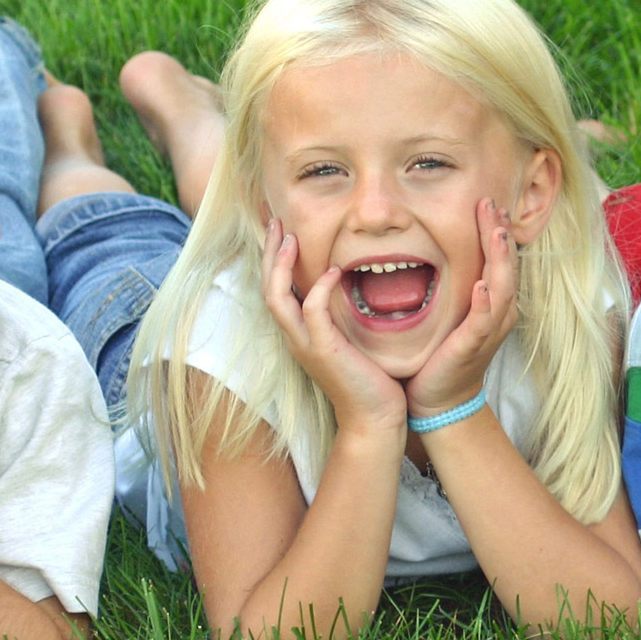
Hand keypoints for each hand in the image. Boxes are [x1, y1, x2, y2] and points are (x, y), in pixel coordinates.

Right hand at [260, 218, 407, 436]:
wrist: (374, 418)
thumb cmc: (368, 379)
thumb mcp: (350, 340)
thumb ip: (342, 315)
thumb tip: (350, 283)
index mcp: (300, 333)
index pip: (275, 289)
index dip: (273, 258)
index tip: (279, 229)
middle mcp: (296, 337)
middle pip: (266, 287)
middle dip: (269, 252)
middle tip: (274, 220)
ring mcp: (307, 344)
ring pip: (277, 297)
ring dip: (281, 265)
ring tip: (291, 237)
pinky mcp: (325, 350)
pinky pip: (313, 312)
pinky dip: (319, 289)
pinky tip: (334, 271)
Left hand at [406, 199, 517, 418]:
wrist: (441, 398)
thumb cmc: (443, 353)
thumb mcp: (452, 312)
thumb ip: (454, 285)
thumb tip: (435, 251)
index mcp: (494, 302)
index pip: (500, 258)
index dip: (496, 230)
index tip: (488, 203)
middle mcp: (500, 312)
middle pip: (506, 265)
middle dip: (499, 233)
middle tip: (492, 203)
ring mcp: (489, 329)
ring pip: (502, 286)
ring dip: (499, 258)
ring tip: (495, 232)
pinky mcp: (473, 346)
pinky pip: (483, 321)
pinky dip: (484, 302)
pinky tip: (480, 285)